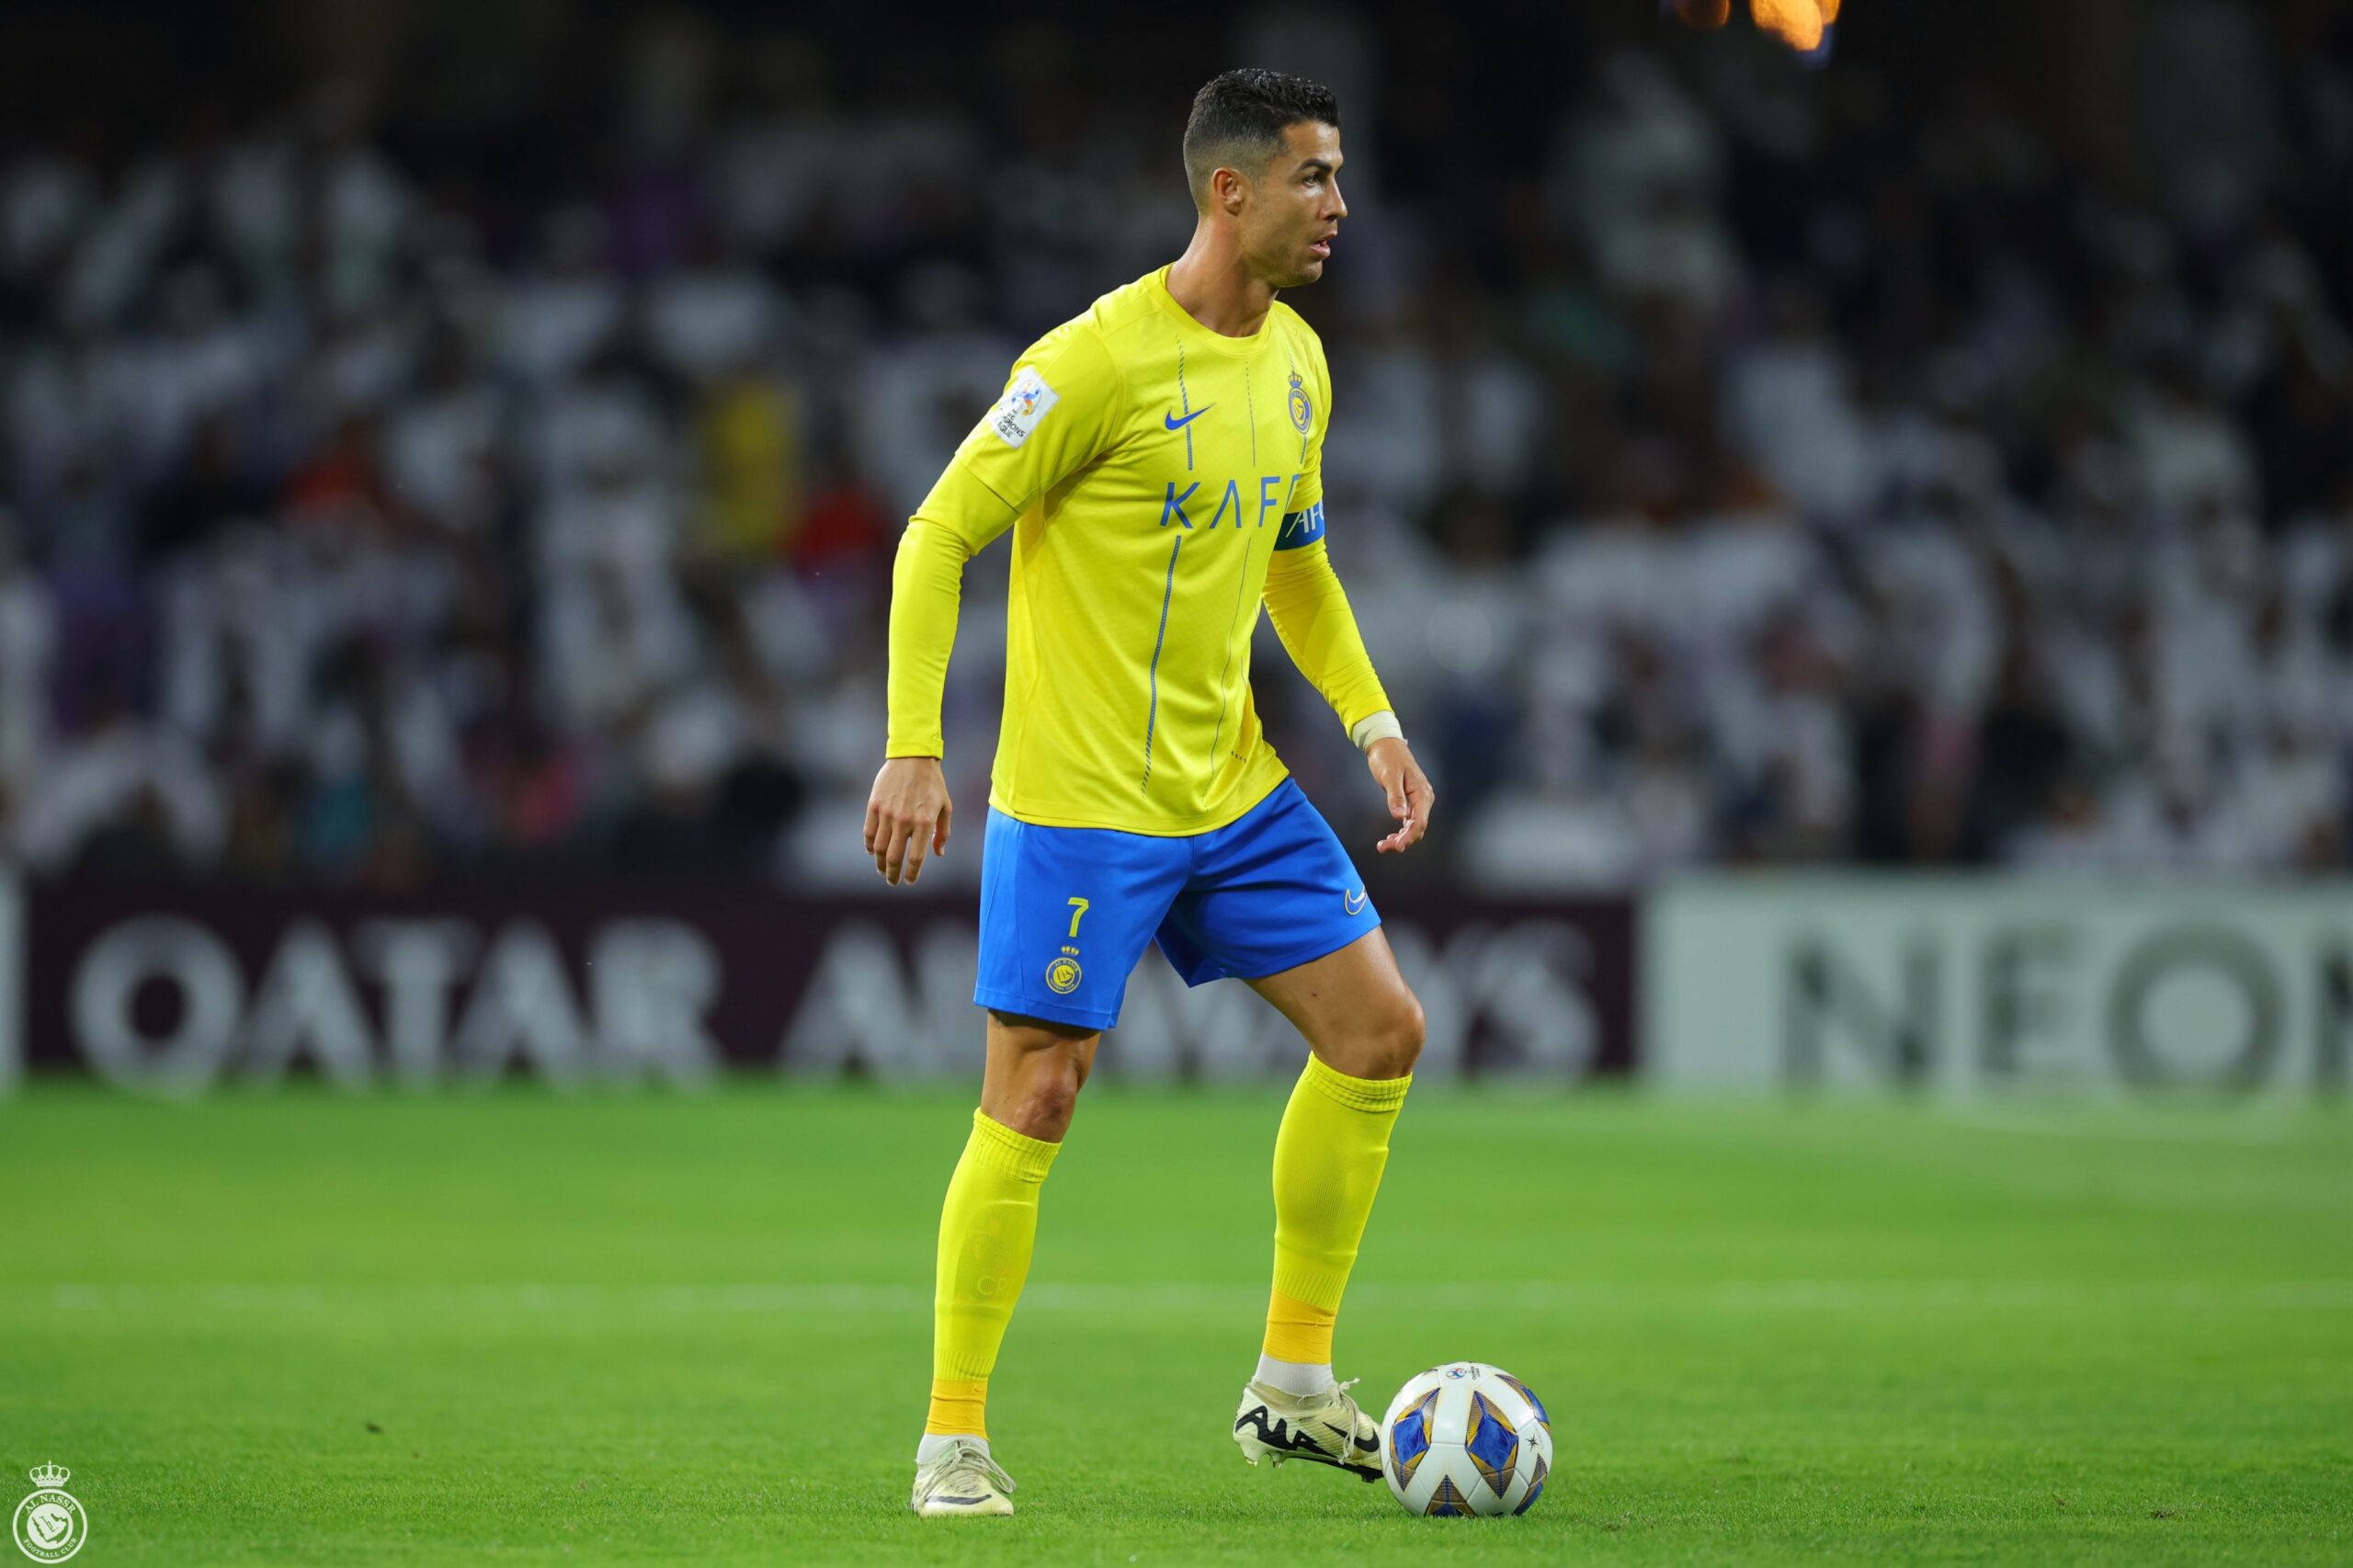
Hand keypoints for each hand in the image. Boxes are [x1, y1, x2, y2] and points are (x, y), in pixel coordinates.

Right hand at [865, 756, 952, 885]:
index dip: (911, 874)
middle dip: (892, 875)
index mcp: (924, 823)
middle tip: (892, 881)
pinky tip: (872, 851)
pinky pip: (868, 832)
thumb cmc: (933, 783)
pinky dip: (869, 846)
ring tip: (882, 869)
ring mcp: (887, 814)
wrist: (913, 758)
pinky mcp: (874, 806)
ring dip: (879, 863)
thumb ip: (942, 832)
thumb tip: (938, 853)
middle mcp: (904, 821)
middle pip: (893, 858)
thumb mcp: (945, 807)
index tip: (909, 881)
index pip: (915, 858)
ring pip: (878, 849)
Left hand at [1365, 736, 1432, 853]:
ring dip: (1400, 839)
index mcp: (1422, 793)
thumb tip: (1400, 817)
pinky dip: (1400, 832)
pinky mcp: (1410, 801)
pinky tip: (1389, 838)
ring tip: (1383, 845)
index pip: (1419, 822)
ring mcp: (1417, 801)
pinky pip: (1408, 821)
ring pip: (1413, 827)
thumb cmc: (1388, 757)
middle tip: (1383, 847)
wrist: (1386, 745)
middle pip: (1417, 828)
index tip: (1397, 846)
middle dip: (1402, 841)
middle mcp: (1423, 799)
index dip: (1408, 837)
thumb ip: (1395, 797)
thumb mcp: (1390, 776)